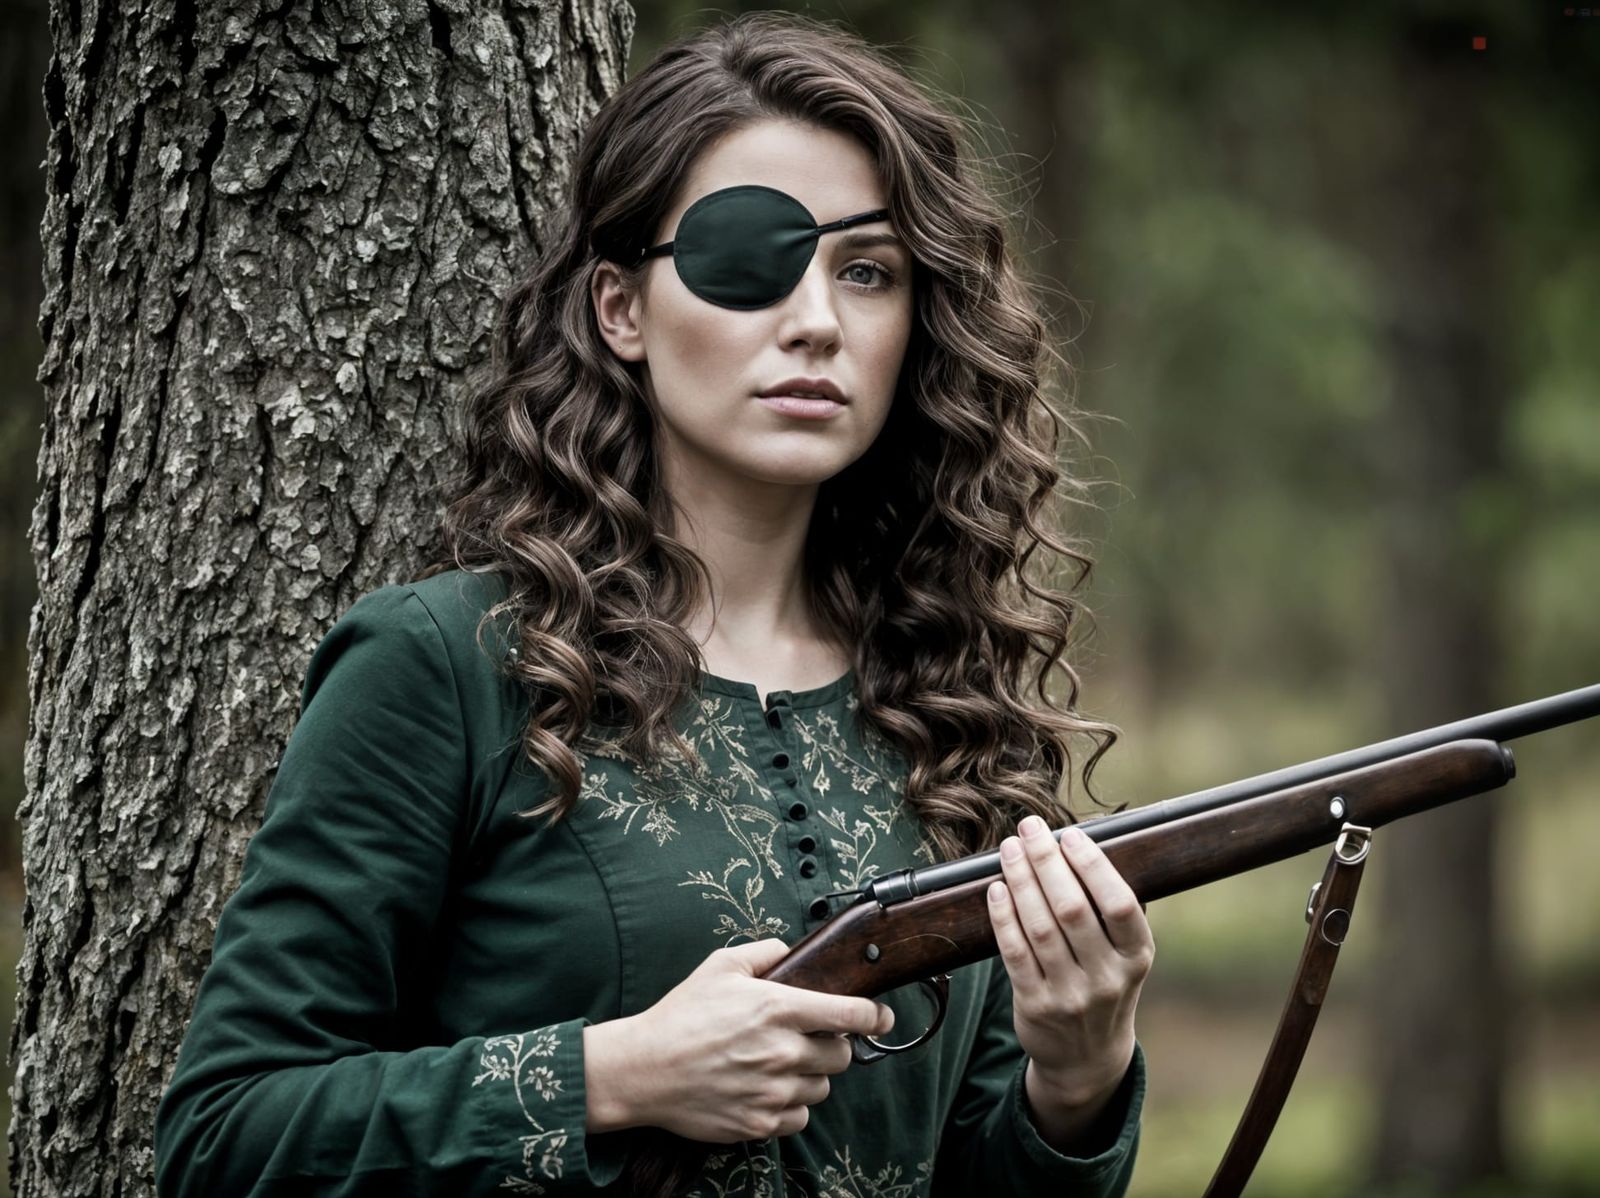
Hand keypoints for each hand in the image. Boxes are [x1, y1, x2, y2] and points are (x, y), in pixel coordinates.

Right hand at [582, 938, 893, 1141]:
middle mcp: (781, 1051)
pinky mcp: (759, 1122)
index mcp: (777, 1008)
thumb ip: (764, 952)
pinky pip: (798, 1118)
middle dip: (832, 1046)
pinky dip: (790, 1106)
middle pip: (841, 1056)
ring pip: (821, 1088)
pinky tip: (766, 1089)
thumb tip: (791, 953)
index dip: (874, 1016)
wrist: (642, 1070)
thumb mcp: (719, 966)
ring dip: (810, 1076)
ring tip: (778, 1065)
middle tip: (807, 1040)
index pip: (849, 1014)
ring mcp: (772, 1091)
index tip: (881, 1017)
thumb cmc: (680, 1016)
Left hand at [987, 815, 1154, 1145]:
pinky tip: (997, 889)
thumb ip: (1109, 911)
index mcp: (1136, 957)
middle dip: (1047, 862)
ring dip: (1021, 881)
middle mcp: (1107, 978)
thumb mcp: (1125, 955)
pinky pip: (1014, 952)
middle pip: (1072, 909)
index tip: (1070, 836)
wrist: (1087, 1057)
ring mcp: (1070, 995)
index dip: (1093, 866)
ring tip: (1010, 850)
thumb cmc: (1105, 985)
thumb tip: (1072, 847)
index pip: (1119, 904)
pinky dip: (1003, 917)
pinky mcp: (1035, 1005)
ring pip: (1039, 927)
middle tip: (1029, 828)